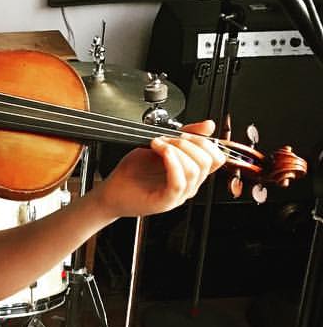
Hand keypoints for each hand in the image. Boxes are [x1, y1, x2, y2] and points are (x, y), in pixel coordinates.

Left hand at [96, 120, 224, 218]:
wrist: (110, 192)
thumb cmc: (131, 173)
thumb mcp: (160, 147)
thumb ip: (183, 135)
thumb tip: (208, 125)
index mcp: (189, 173)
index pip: (216, 158)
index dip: (205, 141)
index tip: (185, 132)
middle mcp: (188, 186)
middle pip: (208, 162)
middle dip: (189, 143)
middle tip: (168, 138)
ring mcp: (178, 196)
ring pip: (195, 170)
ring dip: (177, 150)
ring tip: (159, 144)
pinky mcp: (166, 202)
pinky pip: (179, 183)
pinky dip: (172, 163)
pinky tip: (162, 153)